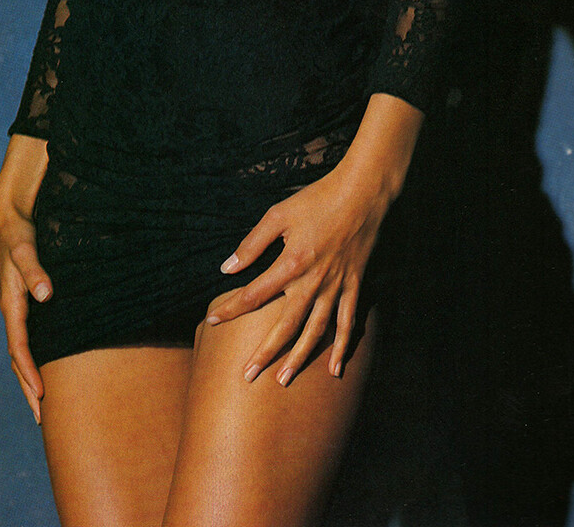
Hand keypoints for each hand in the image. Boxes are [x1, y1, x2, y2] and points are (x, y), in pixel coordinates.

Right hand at [0, 134, 51, 423]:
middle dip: (28, 388)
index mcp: (11, 303)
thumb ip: (34, 269)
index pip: (19, 347)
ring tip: (43, 406)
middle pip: (18, 359)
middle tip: (43, 420)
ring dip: (30, 378)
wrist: (9, 215)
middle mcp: (13, 310)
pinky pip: (29, 338)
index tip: (42, 396)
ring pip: (22, 352)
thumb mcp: (25, 247)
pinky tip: (48, 368)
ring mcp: (19, 308)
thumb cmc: (18, 231)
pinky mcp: (26, 301)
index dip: (30, 372)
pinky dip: (34, 359)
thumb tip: (46, 295)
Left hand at [205, 94, 423, 386]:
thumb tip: (227, 268)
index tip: (212, 321)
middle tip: (247, 376)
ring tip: (283, 379)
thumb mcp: (278, 215)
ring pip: (315, 332)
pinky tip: (336, 370)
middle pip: (285, 325)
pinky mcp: (353, 285)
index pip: (254, 294)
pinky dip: (342, 347)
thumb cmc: (316, 200)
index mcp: (291, 263)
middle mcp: (313, 282)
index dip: (231, 308)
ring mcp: (336, 286)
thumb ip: (252, 244)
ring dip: (299, 357)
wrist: (361, 194)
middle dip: (264, 352)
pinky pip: (348, 323)